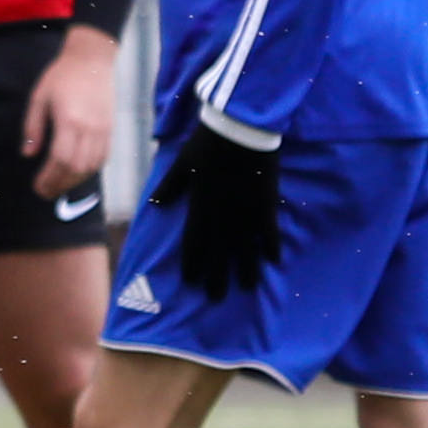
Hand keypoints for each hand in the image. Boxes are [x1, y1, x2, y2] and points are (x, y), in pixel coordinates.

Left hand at [24, 25, 119, 197]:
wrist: (93, 59)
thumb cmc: (62, 76)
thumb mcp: (39, 98)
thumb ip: (33, 127)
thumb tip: (28, 154)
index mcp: (69, 120)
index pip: (60, 159)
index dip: (49, 178)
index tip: (38, 187)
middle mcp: (90, 128)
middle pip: (77, 167)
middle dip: (60, 184)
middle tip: (45, 192)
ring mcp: (104, 129)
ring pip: (92, 165)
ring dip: (74, 180)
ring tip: (58, 186)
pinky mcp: (111, 128)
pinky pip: (103, 157)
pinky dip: (89, 170)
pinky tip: (76, 173)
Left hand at [159, 107, 283, 298]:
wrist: (240, 129)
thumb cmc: (207, 144)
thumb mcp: (181, 165)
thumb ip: (169, 188)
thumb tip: (155, 205)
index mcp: (199, 207)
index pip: (193, 244)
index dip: (192, 264)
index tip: (191, 283)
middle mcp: (222, 216)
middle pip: (218, 253)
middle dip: (216, 276)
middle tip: (216, 298)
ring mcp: (245, 212)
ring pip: (244, 248)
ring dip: (245, 269)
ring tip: (245, 287)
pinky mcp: (266, 204)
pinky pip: (269, 231)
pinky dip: (271, 246)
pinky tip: (273, 262)